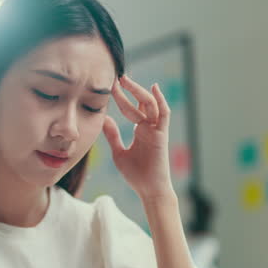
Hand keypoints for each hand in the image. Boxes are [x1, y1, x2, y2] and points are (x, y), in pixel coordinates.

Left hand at [102, 74, 173, 198]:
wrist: (148, 189)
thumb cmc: (136, 174)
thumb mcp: (118, 152)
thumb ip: (112, 135)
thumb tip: (104, 118)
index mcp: (140, 130)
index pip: (131, 108)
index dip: (121, 96)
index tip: (109, 86)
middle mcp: (149, 127)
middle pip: (140, 102)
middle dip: (128, 90)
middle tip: (116, 78)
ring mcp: (156, 130)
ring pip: (150, 104)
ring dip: (138, 91)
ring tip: (125, 80)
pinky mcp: (162, 135)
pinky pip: (164, 114)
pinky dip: (161, 100)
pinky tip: (154, 88)